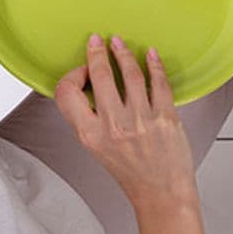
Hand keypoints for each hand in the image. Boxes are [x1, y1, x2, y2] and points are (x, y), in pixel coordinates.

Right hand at [54, 34, 197, 214]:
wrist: (161, 192)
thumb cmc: (131, 172)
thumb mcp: (97, 149)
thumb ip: (91, 120)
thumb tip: (92, 85)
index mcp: (90, 135)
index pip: (67, 93)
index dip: (72, 77)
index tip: (82, 72)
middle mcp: (113, 126)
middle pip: (100, 75)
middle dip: (97, 52)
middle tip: (97, 40)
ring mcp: (141, 121)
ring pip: (131, 73)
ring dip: (124, 53)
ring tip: (120, 43)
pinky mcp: (166, 117)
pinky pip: (159, 82)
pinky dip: (154, 64)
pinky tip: (151, 55)